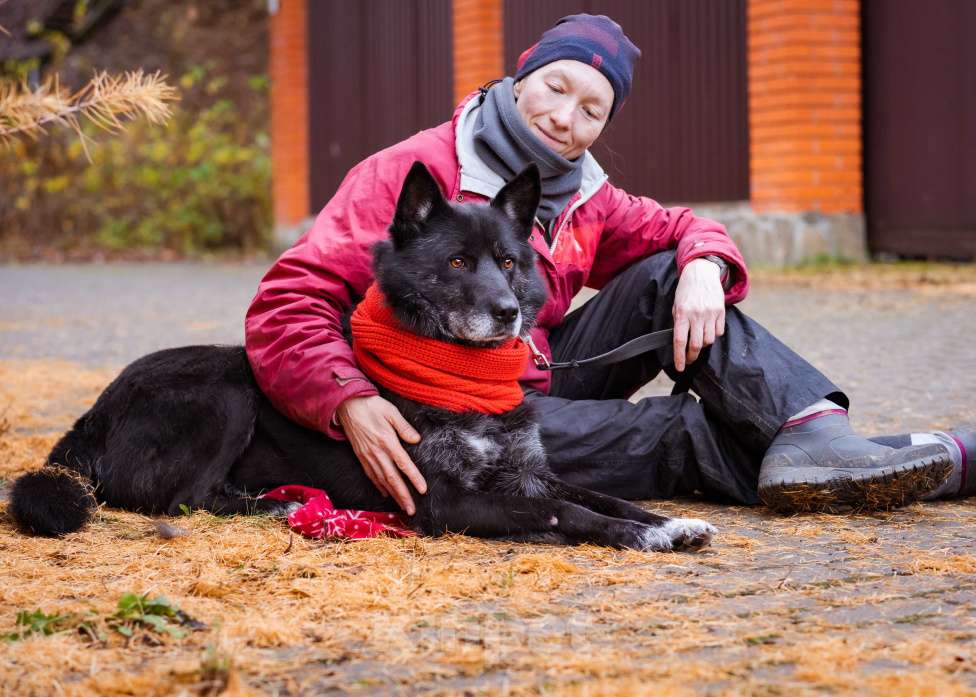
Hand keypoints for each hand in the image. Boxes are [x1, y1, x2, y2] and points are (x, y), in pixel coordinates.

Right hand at [335, 395, 426, 514]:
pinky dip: (379, 486)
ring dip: (393, 495)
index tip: (423, 489)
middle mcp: (376, 452)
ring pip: (381, 480)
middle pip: (392, 478)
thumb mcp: (391, 411)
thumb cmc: (371, 406)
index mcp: (386, 441)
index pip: (403, 463)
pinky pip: (371, 475)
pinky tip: (385, 494)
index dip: (414, 477)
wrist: (347, 405)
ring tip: (402, 507)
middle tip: (412, 510)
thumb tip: (416, 440)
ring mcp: (367, 456)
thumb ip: (404, 427)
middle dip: (403, 496)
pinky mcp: (361, 456)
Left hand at [672, 258, 725, 371]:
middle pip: (695, 344)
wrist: (701, 273)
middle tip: (689, 360)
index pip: (679, 340)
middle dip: (692, 356)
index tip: (679, 367)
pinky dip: (713, 335)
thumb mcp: (676, 304)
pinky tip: (708, 330)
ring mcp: (710, 314)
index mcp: (682, 314)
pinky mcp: (721, 312)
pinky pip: (719, 332)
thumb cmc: (686, 290)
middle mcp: (696, 315)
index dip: (679, 356)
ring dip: (703, 345)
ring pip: (708, 340)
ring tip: (697, 342)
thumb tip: (679, 341)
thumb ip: (678, 321)